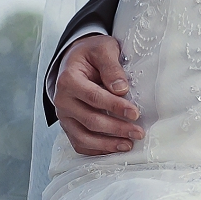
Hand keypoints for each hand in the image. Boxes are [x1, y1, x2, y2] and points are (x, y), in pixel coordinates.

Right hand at [55, 35, 142, 155]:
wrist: (76, 59)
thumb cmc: (92, 53)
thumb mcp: (104, 49)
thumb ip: (111, 67)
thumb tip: (121, 89)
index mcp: (69, 80)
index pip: (94, 98)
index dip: (115, 107)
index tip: (135, 113)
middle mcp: (62, 100)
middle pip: (90, 120)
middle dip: (116, 129)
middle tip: (138, 132)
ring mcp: (63, 115)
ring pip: (83, 137)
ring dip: (107, 144)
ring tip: (128, 145)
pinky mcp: (68, 125)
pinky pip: (79, 143)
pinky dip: (96, 150)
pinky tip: (114, 149)